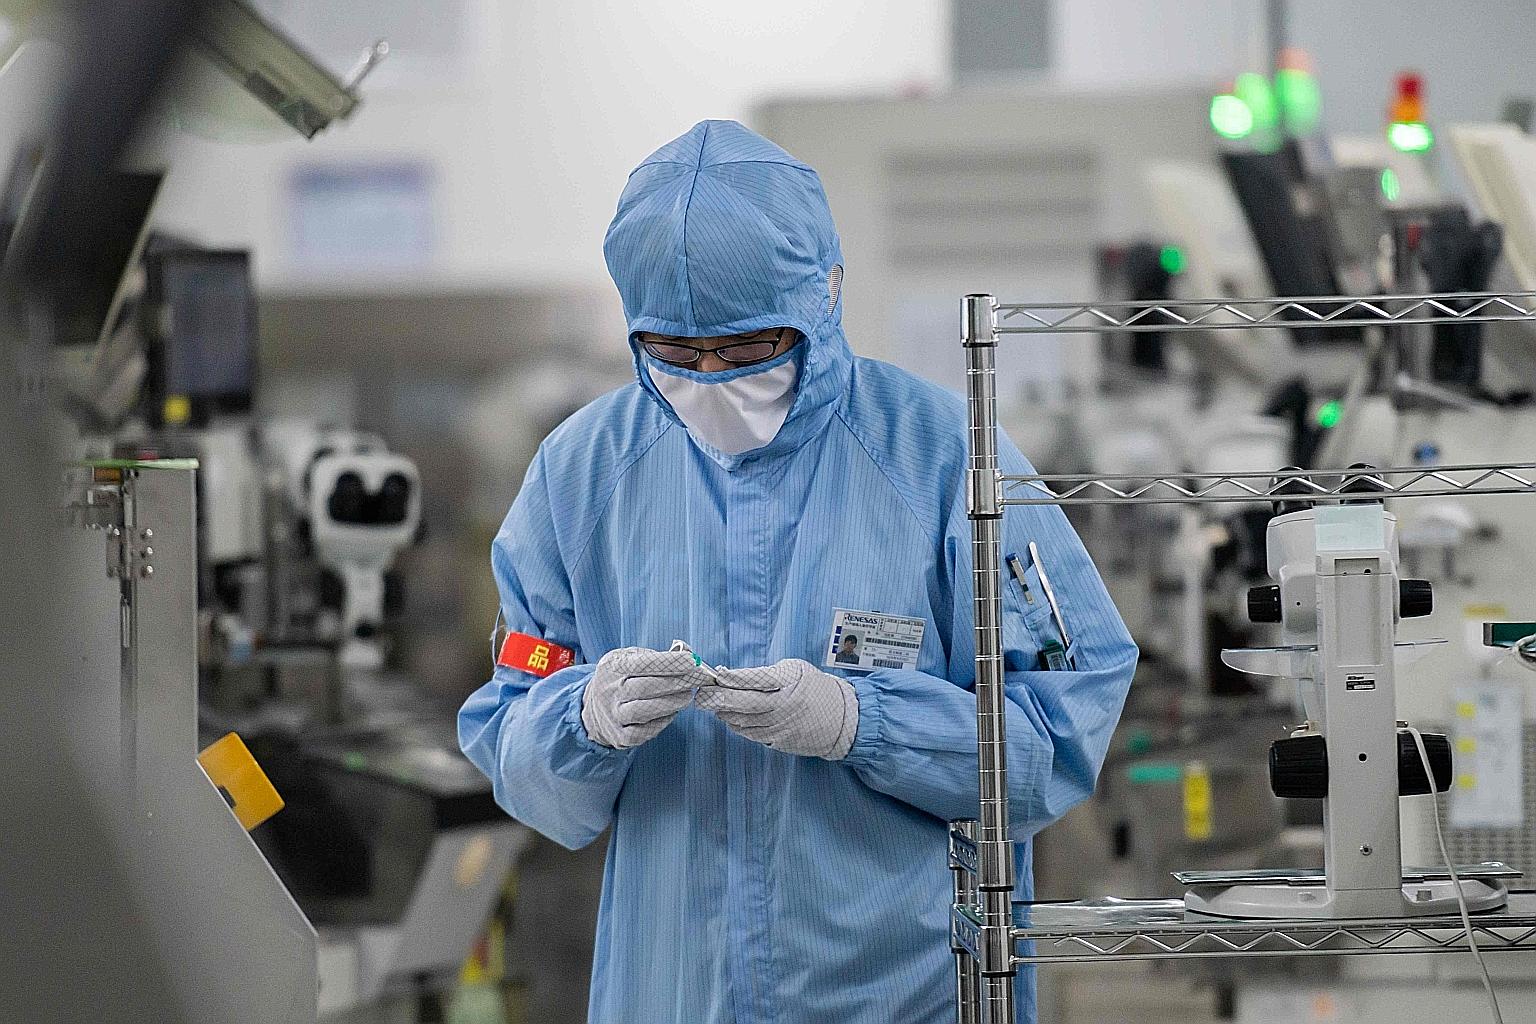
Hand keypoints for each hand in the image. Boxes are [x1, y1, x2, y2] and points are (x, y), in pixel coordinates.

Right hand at [580, 647, 714, 749]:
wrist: (593, 707)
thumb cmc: (621, 678)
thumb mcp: (629, 658)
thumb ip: (655, 657)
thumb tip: (688, 655)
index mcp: (613, 667)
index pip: (641, 664)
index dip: (668, 663)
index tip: (692, 661)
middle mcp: (609, 692)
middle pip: (645, 687)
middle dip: (677, 682)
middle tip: (699, 678)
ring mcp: (613, 716)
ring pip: (643, 711)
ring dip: (672, 703)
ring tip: (688, 695)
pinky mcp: (619, 736)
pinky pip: (642, 732)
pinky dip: (662, 722)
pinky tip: (673, 712)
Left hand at [696, 659, 857, 759]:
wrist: (842, 720)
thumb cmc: (815, 688)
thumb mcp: (796, 670)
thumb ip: (768, 673)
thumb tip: (732, 676)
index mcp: (790, 682)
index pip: (756, 679)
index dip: (734, 677)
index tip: (718, 674)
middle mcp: (785, 705)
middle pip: (745, 703)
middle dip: (719, 698)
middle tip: (702, 695)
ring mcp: (782, 726)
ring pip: (744, 721)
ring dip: (725, 713)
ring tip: (713, 704)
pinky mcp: (780, 742)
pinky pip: (752, 734)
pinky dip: (737, 726)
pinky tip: (730, 718)